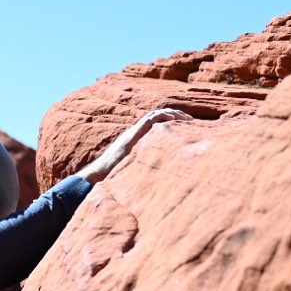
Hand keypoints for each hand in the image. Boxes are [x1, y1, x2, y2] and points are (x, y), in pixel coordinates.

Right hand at [75, 107, 193, 182]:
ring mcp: (133, 133)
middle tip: (191, 120)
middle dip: (175, 115)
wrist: (99, 175)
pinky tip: (175, 120)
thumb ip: (144, 165)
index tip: (186, 125)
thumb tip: (159, 174)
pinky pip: (149, 121)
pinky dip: (163, 117)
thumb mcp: (134, 168)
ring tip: (187, 118)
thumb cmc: (114, 176)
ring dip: (173, 114)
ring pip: (155, 115)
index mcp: (137, 138)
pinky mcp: (133, 136)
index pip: (156, 122)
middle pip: (157, 115)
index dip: (171, 120)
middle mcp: (135, 132)